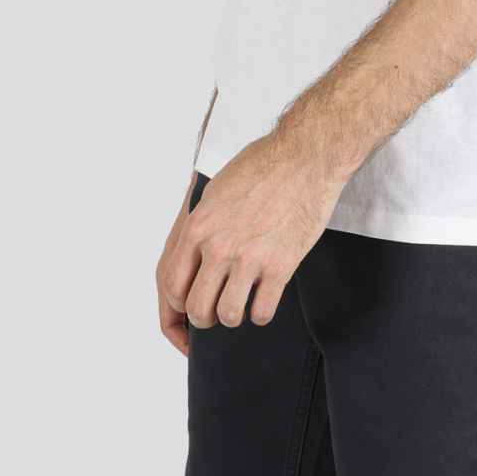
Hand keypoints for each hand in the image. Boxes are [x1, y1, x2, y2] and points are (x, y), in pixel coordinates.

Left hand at [156, 128, 344, 351]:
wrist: (305, 158)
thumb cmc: (262, 166)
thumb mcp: (215, 191)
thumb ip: (202, 225)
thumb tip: (194, 250)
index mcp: (199, 227)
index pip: (172, 283)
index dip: (178, 301)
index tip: (189, 302)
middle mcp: (220, 246)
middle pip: (197, 306)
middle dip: (204, 317)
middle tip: (214, 312)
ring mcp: (250, 258)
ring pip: (229, 314)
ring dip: (233, 317)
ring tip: (241, 307)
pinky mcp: (281, 265)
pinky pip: (263, 310)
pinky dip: (261, 314)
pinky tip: (264, 302)